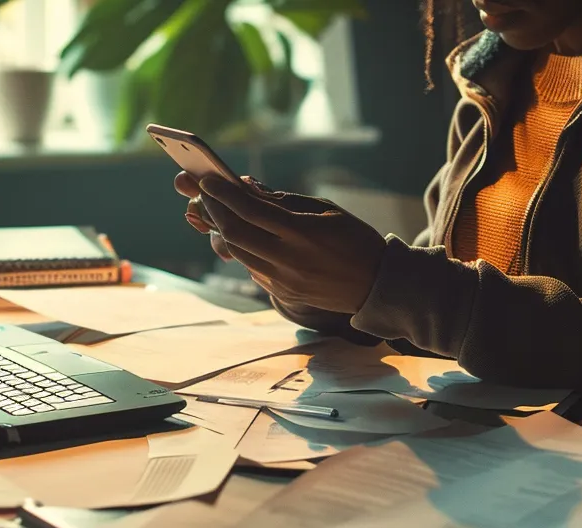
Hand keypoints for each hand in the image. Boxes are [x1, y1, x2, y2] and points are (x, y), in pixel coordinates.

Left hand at [174, 172, 387, 314]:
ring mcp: (283, 280)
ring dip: (223, 230)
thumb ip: (284, 201)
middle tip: (204, 195)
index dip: (224, 193)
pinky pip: (252, 267)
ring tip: (217, 213)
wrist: (376, 285)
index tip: (207, 180)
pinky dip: (242, 249)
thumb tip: (247, 188)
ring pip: (237, 252)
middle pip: (234, 233)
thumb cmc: (355, 239)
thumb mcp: (326, 210)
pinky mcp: (282, 294)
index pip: (250, 209)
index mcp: (302, 233)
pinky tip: (241, 236)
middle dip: (214, 210)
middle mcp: (288, 259)